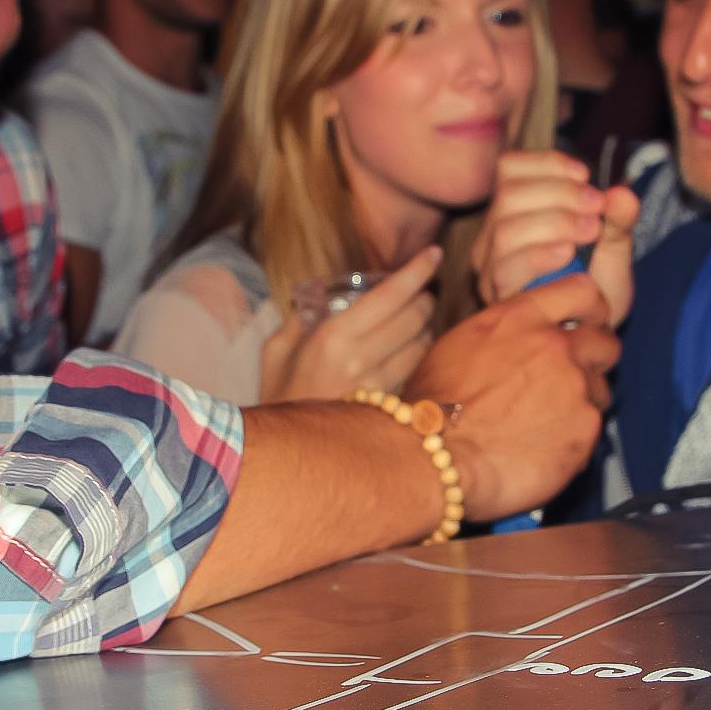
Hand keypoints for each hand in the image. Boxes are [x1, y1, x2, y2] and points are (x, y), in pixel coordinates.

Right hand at [260, 246, 438, 401]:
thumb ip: (299, 319)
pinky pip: (416, 373)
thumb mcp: (276, 351)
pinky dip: (418, 357)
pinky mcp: (391, 410)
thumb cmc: (278, 398)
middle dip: (424, 298)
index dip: (418, 270)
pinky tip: (409, 352)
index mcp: (333, 338)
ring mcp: (380, 389)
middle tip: (420, 292)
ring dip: (426, 328)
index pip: (391, 295)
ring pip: (423, 345)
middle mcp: (361, 361)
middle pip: (416, 317)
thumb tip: (321, 296)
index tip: (434, 254)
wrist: (287, 455)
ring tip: (416, 321)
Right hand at [404, 273, 618, 521]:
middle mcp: (554, 345)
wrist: (435, 456)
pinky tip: (544, 448)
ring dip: (582, 403)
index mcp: (521, 318)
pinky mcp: (585, 428)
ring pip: (600, 390)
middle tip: (572, 380)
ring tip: (547, 422)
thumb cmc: (433, 407)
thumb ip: (506, 332)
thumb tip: (524, 336)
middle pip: (606, 342)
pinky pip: (592, 430)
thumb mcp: (461, 343)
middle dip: (594, 361)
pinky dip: (574, 439)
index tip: (590, 322)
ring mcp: (574, 386)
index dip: (592, 309)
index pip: (583, 291)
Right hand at [471, 150, 637, 325]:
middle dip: (559, 193)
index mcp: (515, 212)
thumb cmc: (592, 295)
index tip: (586, 176)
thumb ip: (620, 223)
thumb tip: (622, 193)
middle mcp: (493, 235)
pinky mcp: (495, 296)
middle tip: (597, 208)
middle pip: (508, 194)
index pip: (509, 168)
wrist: (585, 344)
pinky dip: (539, 253)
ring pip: (505, 227)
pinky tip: (568, 254)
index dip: (547, 163)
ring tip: (591, 231)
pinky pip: (506, 267)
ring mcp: (490, 266)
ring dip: (554, 221)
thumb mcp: (613, 253)